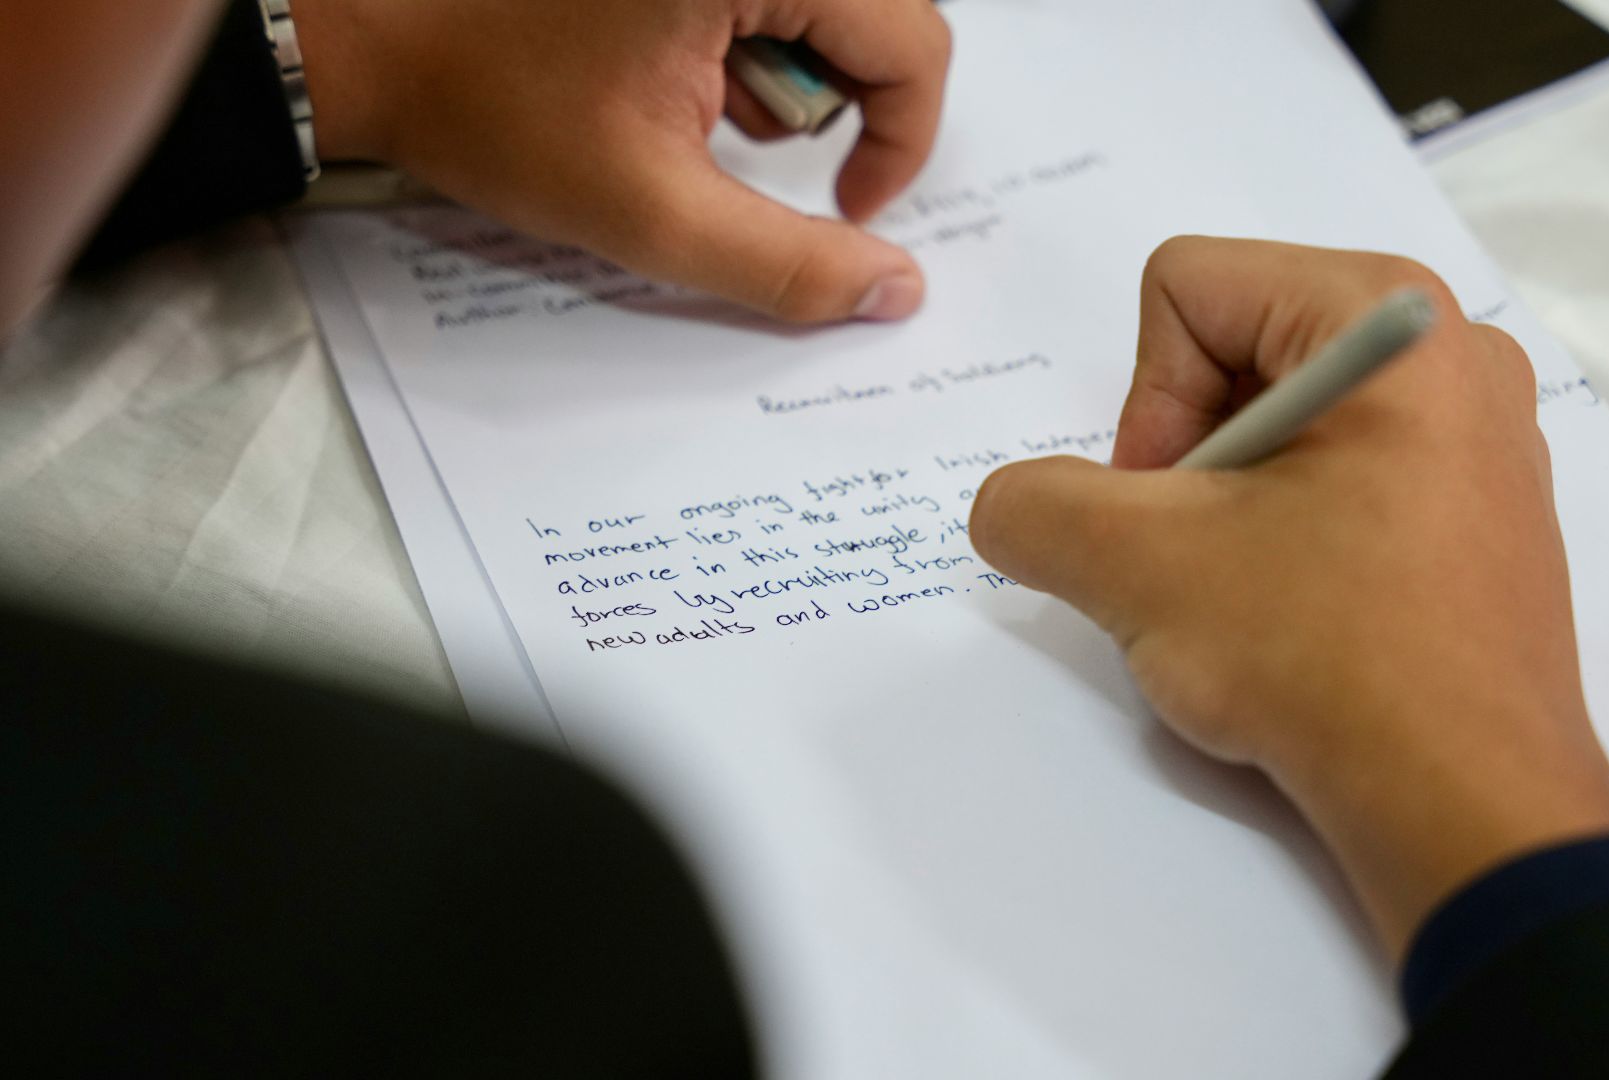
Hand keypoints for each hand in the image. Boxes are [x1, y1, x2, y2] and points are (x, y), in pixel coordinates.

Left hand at [300, 0, 949, 322]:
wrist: (364, 31)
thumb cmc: (488, 105)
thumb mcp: (650, 211)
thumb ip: (788, 263)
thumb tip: (896, 289)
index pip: (914, 43)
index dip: (899, 141)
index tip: (845, 203)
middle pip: (876, 16)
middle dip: (821, 99)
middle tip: (727, 135)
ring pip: (824, 2)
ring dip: (776, 68)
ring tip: (676, 96)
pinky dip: (740, 32)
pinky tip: (659, 58)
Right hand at [969, 238, 1608, 958]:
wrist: (1469, 805)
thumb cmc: (1326, 656)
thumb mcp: (1136, 566)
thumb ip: (1033, 508)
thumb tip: (1015, 509)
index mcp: (1391, 313)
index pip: (1188, 291)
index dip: (1145, 405)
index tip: (1175, 517)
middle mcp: (1452, 350)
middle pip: (1237, 351)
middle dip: (1189, 462)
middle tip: (1204, 564)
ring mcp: (1482, 436)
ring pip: (1284, 428)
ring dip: (1233, 511)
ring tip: (1255, 603)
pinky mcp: (1484, 515)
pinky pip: (1343, 481)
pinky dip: (1293, 540)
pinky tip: (1306, 622)